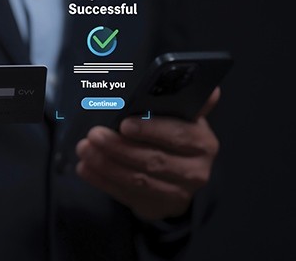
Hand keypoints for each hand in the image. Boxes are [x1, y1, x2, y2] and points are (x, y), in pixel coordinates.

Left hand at [76, 87, 220, 220]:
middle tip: (94, 135)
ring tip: (84, 150)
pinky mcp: (157, 207)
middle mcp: (195, 171)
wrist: (181, 177)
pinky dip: (102, 181)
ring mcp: (177, 193)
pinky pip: (125, 194)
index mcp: (202, 143)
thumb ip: (187, 102)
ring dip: (106, 164)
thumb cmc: (178, 138)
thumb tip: (210, 88)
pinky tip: (86, 168)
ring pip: (137, 179)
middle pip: (153, 159)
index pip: (177, 135)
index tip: (124, 124)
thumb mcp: (185, 118)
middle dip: (119, 147)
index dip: (150, 130)